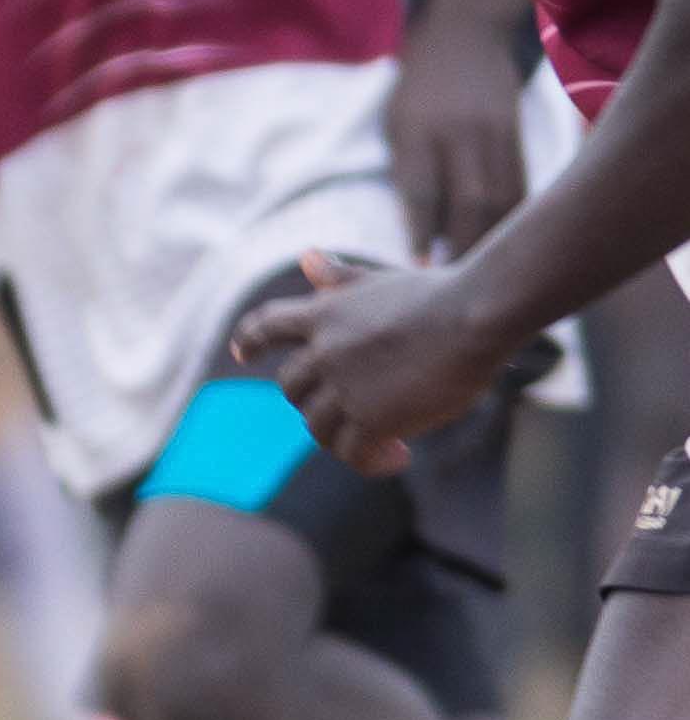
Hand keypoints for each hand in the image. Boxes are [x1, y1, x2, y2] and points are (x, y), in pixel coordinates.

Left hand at [231, 248, 508, 475]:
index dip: (252, 340)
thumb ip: (342, 278)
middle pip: (291, 388)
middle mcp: (324, 351)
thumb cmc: (442, 294)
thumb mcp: (382, 281)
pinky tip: (397, 458)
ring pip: (317, 427)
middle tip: (351, 411)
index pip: (267, 325)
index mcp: (324, 314)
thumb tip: (307, 258)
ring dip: (341, 437)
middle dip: (313, 402)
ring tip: (381, 442)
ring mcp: (344, 387)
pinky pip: (352, 453)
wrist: (476, 315)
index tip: (242, 353)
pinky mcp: (372, 419)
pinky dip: (370, 461)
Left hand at [390, 23, 528, 260]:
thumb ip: (407, 174)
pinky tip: (512, 247)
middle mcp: (459, 133)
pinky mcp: (520, 135)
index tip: (420, 270)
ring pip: (501, 196)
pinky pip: (521, 185)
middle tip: (456, 288)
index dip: (423, 233)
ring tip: (485, 279)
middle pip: (470, 201)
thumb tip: (420, 236)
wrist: (464, 37)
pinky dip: (515, 219)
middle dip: (465, 247)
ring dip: (495, 240)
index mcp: (417, 131)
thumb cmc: (416, 93)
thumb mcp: (396, 125)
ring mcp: (494, 133)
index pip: (423, 190)